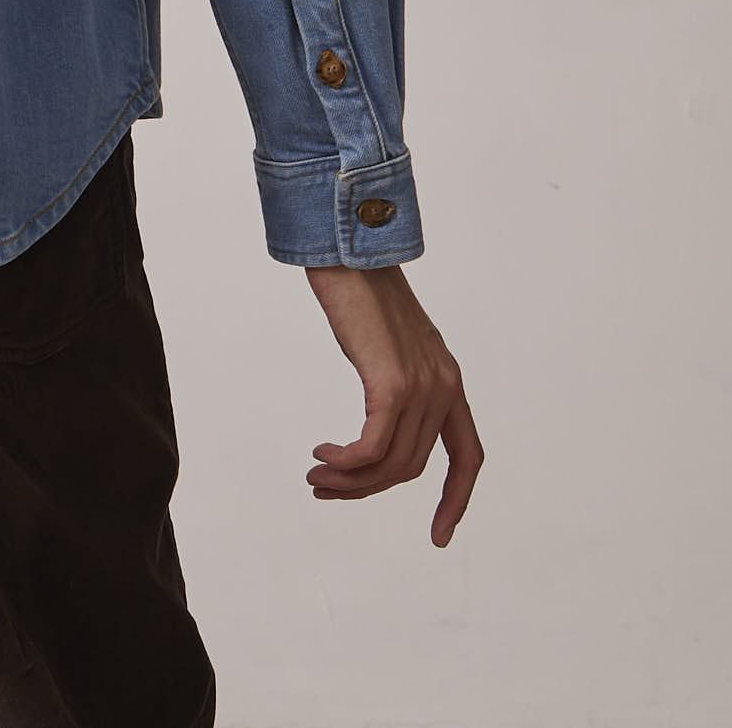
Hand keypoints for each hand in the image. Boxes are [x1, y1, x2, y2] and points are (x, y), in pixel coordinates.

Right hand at [301, 262, 482, 543]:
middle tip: (325, 488)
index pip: (469, 456)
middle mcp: (443, 388)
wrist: (349, 250)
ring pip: (391, 464)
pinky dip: (346, 463)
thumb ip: (394, 378)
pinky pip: (372, 449)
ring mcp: (421, 387)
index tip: (439, 536)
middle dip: (366, 489)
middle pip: (411, 467)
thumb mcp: (389, 342)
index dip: (456, 500)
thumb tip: (379, 412)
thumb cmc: (359, 288)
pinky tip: (322, 455)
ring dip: (349, 481)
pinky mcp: (392, 384)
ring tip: (317, 476)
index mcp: (448, 380)